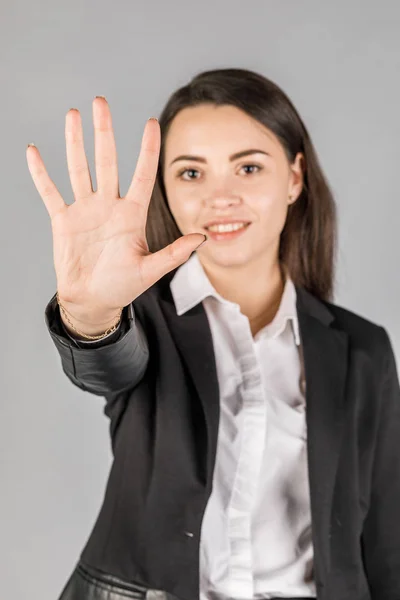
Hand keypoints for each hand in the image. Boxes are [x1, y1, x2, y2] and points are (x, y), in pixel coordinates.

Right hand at [27, 97, 205, 322]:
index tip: (152, 123)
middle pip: (107, 161)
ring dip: (75, 142)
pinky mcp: (63, 220)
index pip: (142, 175)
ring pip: (79, 169)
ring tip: (73, 114)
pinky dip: (41, 173)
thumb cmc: (122, 286)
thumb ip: (174, 254)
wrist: (93, 301)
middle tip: (101, 102)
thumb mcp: (150, 271)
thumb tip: (203, 238)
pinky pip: (50, 192)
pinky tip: (34, 151)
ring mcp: (85, 210)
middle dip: (104, 132)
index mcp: (132, 215)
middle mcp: (109, 206)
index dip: (147, 150)